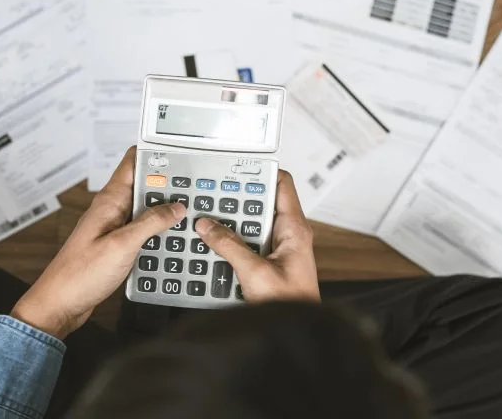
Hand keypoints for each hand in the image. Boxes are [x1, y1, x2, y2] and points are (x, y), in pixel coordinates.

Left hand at [11, 147, 185, 338]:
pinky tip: (173, 238)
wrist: (61, 304)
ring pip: (145, 209)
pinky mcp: (117, 245)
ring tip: (190, 211)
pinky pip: (142, 230)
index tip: (180, 154)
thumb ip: (150, 223)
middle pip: (144, 185)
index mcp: (109, 200)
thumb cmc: (81, 274)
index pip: (132, 162)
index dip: (155, 154)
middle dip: (168, 183)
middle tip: (196, 187)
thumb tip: (176, 207)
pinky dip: (158, 231)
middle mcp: (111, 209)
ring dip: (165, 210)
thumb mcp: (122, 245)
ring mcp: (114, 227)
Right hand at [194, 170, 319, 302]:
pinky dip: (232, 240)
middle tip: (213, 193)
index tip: (236, 168)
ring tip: (208, 216)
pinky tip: (214, 243)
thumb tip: (207, 226)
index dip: (260, 172)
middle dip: (237, 198)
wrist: (294, 332)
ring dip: (232, 221)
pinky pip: (248, 242)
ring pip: (252, 223)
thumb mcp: (254, 273)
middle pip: (262, 202)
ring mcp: (278, 248)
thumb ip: (229, 247)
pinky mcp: (268, 262)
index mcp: (294, 229)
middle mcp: (288, 234)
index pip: (282, 184)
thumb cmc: (289, 304)